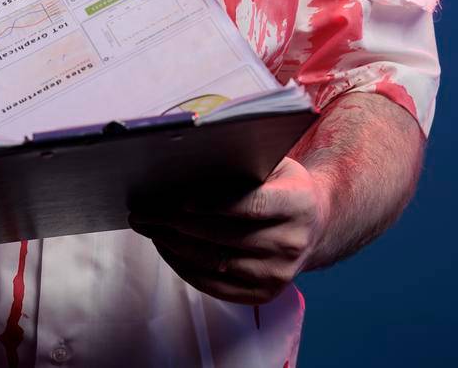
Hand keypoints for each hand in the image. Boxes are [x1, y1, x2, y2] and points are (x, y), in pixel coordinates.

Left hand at [129, 157, 330, 303]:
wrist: (313, 225)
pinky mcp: (264, 295)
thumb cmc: (282, 185)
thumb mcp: (274, 164)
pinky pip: (214, 285)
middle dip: (177, 223)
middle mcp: (292, 243)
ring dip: (174, 245)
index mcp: (298, 204)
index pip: (251, 205)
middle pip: (225, 236)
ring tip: (149, 227)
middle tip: (144, 212)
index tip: (178, 200)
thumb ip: (242, 163)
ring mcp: (279, 274)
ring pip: (214, 262)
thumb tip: (187, 163)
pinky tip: (167, 248)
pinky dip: (184, 267)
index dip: (213, 204)